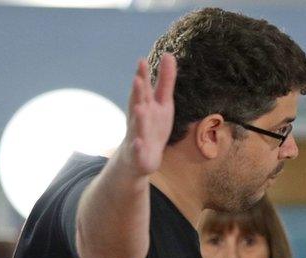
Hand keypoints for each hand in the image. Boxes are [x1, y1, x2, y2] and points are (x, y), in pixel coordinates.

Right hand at [116, 53, 175, 176]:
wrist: (141, 156)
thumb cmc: (153, 124)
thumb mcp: (163, 102)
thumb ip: (165, 80)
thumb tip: (168, 54)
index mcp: (145, 104)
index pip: (144, 88)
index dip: (143, 76)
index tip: (142, 60)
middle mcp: (139, 117)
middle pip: (138, 103)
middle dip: (137, 92)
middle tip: (137, 79)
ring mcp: (137, 134)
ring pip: (137, 126)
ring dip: (138, 117)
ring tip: (139, 109)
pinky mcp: (139, 152)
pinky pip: (138, 149)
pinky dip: (138, 146)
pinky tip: (139, 143)